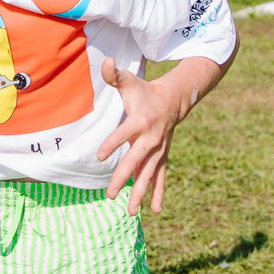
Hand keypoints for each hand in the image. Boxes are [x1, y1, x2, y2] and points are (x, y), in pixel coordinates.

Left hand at [93, 59, 189, 214]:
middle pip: (135, 161)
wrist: (173, 100)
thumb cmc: (145, 92)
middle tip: (110, 195)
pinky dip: (158, 193)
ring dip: (140, 193)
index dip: (112, 144)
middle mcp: (151, 139)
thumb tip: (105, 61)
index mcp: (140, 121)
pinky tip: (154, 210)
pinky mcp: (162, 157)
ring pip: (148, 175)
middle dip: (123, 178)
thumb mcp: (130, 81)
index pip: (124, 134)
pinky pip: (160, 177)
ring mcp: (158, 150)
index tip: (100, 156)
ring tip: (130, 212)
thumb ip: (115, 74)